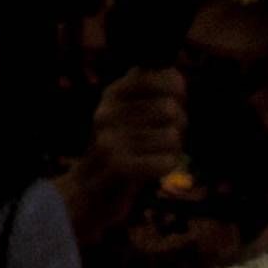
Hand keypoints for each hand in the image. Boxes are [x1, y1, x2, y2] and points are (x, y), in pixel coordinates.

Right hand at [58, 67, 187, 231]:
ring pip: (172, 137)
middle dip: (177, 127)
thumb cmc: (123, 150)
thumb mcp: (132, 114)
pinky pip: (166, 161)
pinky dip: (167, 166)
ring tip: (153, 156)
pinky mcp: (118, 165)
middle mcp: (108, 111)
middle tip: (161, 139)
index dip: (177, 93)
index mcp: (114, 93)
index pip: (163, 78)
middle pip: (171, 109)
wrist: (89, 192)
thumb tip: (176, 76)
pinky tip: (153, 169)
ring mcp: (111, 138)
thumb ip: (154, 94)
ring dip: (172, 150)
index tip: (172, 105)